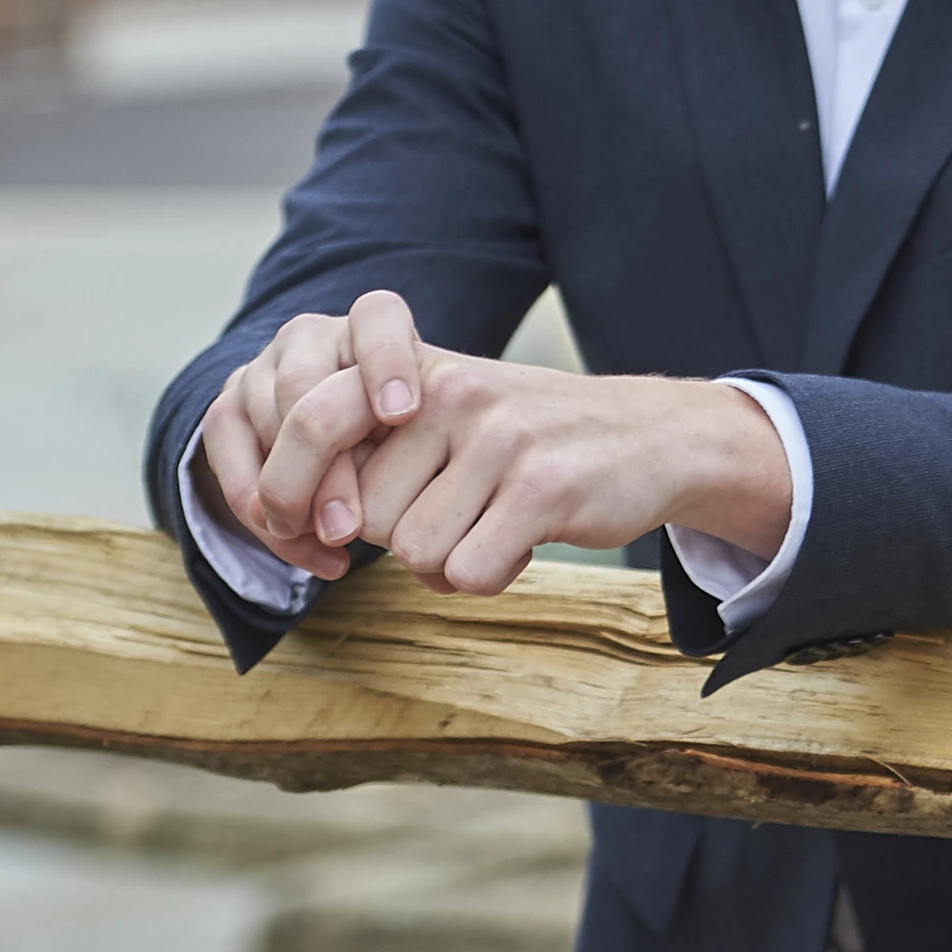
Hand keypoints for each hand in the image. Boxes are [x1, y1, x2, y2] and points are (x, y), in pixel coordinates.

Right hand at [195, 289, 432, 582]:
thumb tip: (375, 510)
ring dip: (297, 498)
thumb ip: (411, 445)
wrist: (343, 440)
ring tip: (337, 543)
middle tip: (349, 524)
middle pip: (304, 388)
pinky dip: (269, 524)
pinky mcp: (223, 411)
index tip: (402, 415)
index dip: (387, 360)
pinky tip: (314, 555)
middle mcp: (309, 337)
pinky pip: (233, 469)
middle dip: (326, 466)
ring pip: (267, 428)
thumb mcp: (422, 431)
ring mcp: (259, 371)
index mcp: (369, 325)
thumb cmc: (405, 433)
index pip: (376, 316)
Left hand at [336, 353, 796, 597]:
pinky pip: (468, 573)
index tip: (314, 529)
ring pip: (413, 551)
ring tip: (494, 529)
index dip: (295, 491)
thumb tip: (300, 517)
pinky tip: (524, 543)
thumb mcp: (454, 416)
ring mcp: (501, 440)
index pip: (314, 428)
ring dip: (448, 564)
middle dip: (400, 538)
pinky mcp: (543, 489)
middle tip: (458, 519)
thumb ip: (378, 449)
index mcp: (421, 375)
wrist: (656, 436)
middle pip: (362, 514)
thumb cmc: (537, 441)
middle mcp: (455, 396)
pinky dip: (490, 576)